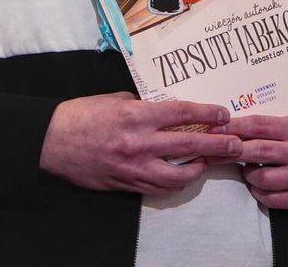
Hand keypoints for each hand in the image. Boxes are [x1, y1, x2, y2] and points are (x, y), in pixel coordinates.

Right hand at [39, 91, 240, 195]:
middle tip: (236, 144)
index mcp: (137, 116)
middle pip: (189, 144)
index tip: (224, 115)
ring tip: (209, 162)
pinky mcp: (126, 183)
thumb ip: (142, 105)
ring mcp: (133, 167)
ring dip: (198, 169)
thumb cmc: (81, 115)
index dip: (207, 115)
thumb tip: (165, 110)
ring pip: (178, 175)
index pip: (182, 114)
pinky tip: (183, 175)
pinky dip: (175, 182)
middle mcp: (139, 142)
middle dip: (217, 145)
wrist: (51, 141)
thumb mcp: (115, 100)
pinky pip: (158, 188)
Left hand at [218, 114, 287, 212]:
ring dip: (248, 175)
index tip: (213, 130)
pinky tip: (259, 186)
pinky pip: (270, 199)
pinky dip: (258, 192)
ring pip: (262, 178)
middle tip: (212, 154)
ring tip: (250, 171)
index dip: (233, 128)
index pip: (259, 125)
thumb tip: (226, 126)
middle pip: (258, 150)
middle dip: (231, 152)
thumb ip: (266, 127)